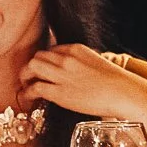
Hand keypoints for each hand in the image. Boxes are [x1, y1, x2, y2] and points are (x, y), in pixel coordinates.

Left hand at [19, 45, 146, 122]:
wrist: (122, 92)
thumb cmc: (116, 82)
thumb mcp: (97, 63)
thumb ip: (83, 63)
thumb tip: (78, 72)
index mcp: (76, 49)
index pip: (52, 50)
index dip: (46, 60)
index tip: (44, 68)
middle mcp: (66, 59)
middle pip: (38, 56)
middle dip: (31, 66)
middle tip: (28, 76)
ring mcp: (62, 74)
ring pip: (32, 67)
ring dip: (25, 76)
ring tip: (24, 84)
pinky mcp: (59, 92)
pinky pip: (35, 87)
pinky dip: (27, 92)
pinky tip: (27, 97)